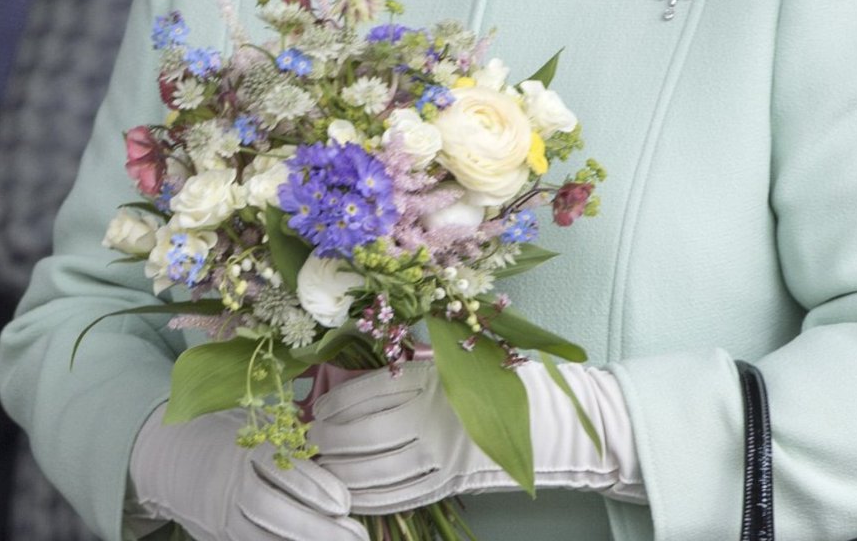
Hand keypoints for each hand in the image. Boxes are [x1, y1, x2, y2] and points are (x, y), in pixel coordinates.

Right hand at [129, 405, 367, 539]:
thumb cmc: (224, 429)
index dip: (314, 488)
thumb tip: (331, 456)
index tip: (345, 502)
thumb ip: (285, 439)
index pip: (280, 470)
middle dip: (315, 528)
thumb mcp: (252, 422)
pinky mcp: (216, 534)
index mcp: (240, 447)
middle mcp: (227, 483)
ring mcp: (218, 514)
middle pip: (271, 511)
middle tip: (356, 535)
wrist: (167, 452)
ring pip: (259, 536)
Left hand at [310, 359, 645, 512]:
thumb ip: (412, 369)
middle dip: (328, 441)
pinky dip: (371, 496)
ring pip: (377, 469)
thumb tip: (359, 379)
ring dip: (342, 472)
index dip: (336, 404)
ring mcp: (440, 455)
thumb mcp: (456, 360)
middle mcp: (431, 419)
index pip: (369, 394)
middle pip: (364, 435)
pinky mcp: (449, 482)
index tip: (315, 408)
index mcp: (432, 382)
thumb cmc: (502, 378)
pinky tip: (353, 494)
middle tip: (305, 441)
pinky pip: (401, 494)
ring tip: (320, 468)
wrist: (550, 420)